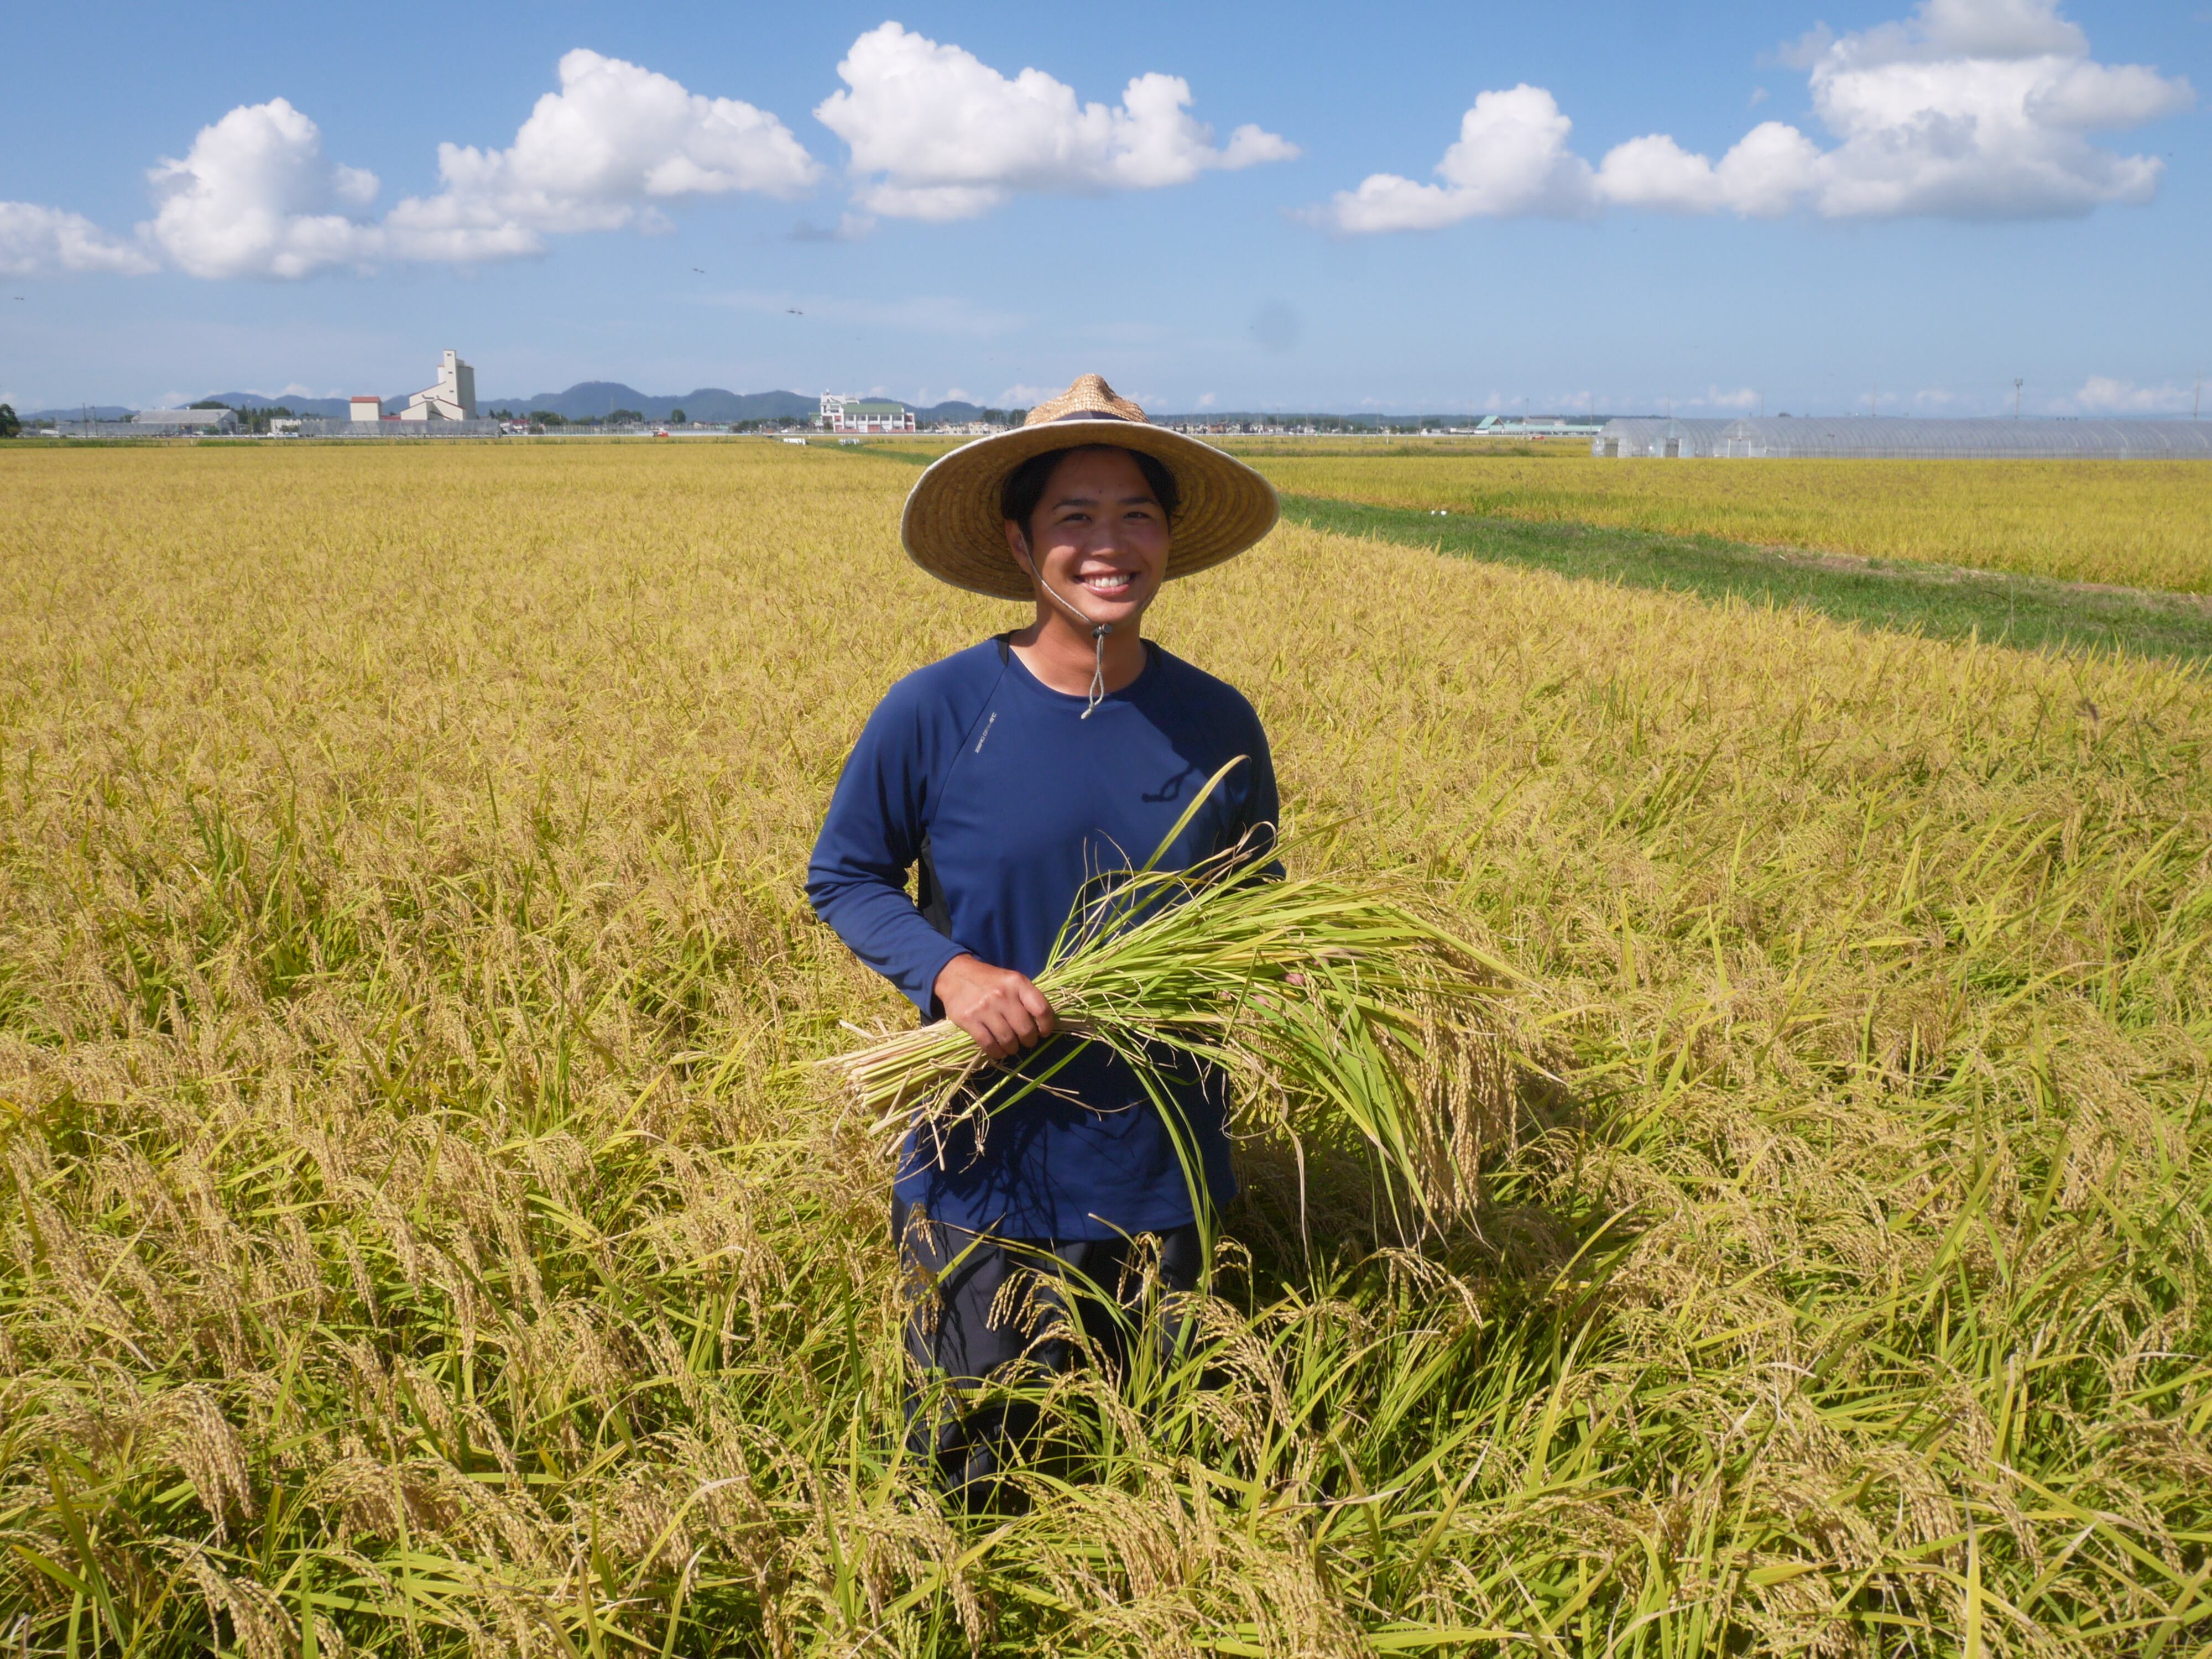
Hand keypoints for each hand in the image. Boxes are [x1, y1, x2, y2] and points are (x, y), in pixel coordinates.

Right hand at [932, 954, 1056, 1061]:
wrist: (955, 975)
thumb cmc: (989, 981)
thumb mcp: (1011, 980)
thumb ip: (1027, 998)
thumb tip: (1042, 1024)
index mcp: (1017, 983)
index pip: (1041, 1009)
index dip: (1047, 1025)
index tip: (1044, 1031)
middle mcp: (1002, 995)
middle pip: (1025, 1029)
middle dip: (1030, 1040)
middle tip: (1027, 1041)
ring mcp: (985, 1008)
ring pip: (1008, 1040)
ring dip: (1013, 1048)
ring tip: (1012, 1047)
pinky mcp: (969, 1020)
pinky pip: (989, 1044)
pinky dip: (997, 1052)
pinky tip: (999, 1051)